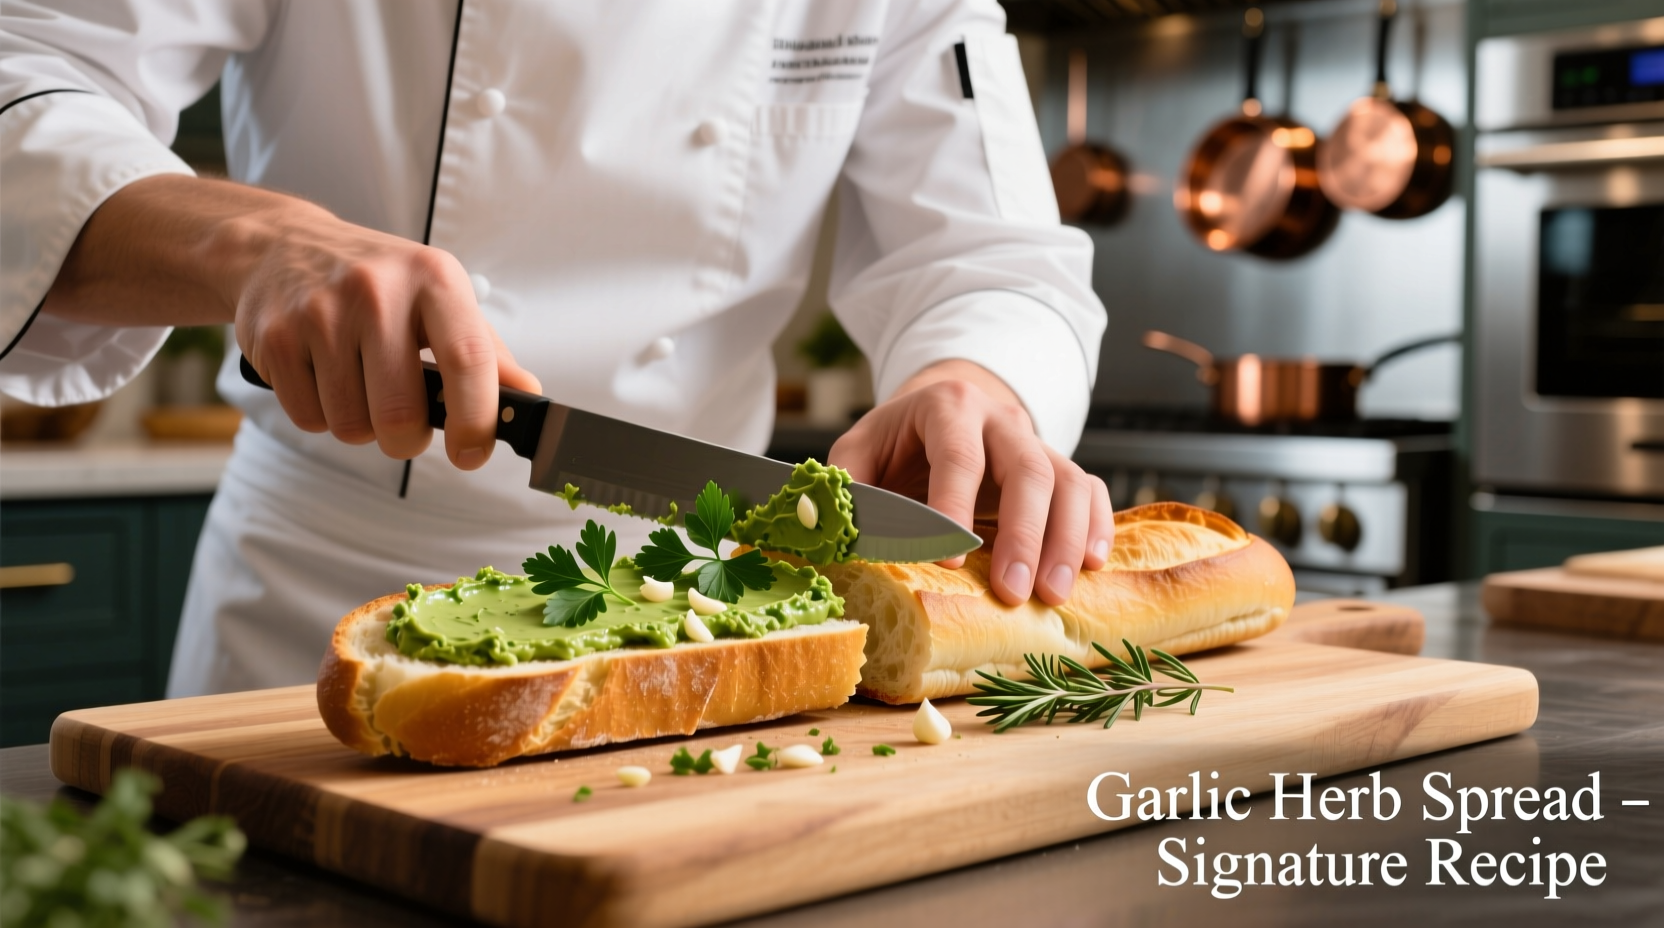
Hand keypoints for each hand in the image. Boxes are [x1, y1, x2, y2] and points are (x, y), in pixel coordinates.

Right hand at [42, 175, 539, 468]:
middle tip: (405, 426)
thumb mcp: (442, 301)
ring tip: (361, 387)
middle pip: (400, 414)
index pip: (468, 359)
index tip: (472, 453)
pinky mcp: (273, 337)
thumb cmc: (380, 283)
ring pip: (351, 425)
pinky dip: (322, 415)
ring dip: (362, 426)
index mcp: (434, 279)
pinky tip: (324, 377)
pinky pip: (309, 418)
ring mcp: (319, 312)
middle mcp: (376, 290)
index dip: (476, 420)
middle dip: (407, 440)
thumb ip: (488, 354)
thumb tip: (531, 398)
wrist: (285, 246)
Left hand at [828, 360, 1112, 606]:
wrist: (945, 410)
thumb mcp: (859, 450)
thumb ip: (845, 486)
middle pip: (1027, 468)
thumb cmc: (897, 442)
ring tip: (1053, 594)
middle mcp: (1000, 420)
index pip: (957, 454)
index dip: (954, 505)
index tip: (949, 558)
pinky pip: (1091, 489)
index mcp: (947, 407)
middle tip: (1014, 590)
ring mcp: (1036, 443)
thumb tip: (834, 535)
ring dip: (1066, 540)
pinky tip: (1093, 566)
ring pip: (1068, 481)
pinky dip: (1098, 525)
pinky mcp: (1060, 468)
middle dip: (1023, 533)